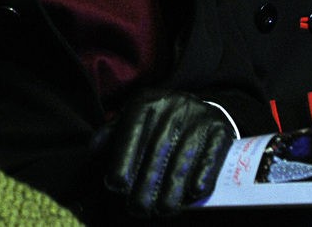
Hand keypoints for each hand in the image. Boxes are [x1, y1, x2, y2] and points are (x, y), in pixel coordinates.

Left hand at [98, 91, 233, 216]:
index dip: (123, 160)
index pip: (131, 132)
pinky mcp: (219, 128)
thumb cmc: (158, 122)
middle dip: (146, 184)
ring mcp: (198, 116)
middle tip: (139, 209)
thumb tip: (92, 149)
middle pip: (156, 150)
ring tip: (163, 209)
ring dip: (173, 188)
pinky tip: (194, 194)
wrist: (199, 108)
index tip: (117, 186)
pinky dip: (203, 176)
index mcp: (146, 102)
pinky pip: (210, 156)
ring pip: (183, 157)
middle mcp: (172, 105)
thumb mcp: (134, 119)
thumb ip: (113, 133)